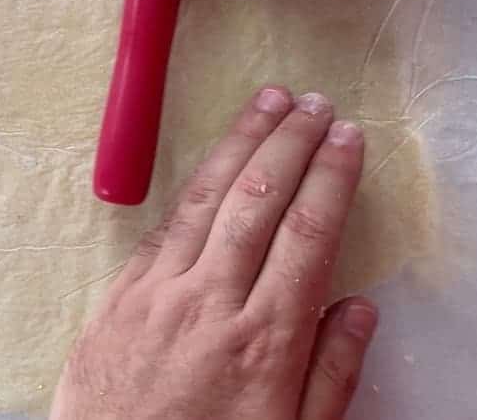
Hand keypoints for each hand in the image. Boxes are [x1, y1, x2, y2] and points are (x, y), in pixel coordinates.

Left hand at [50, 88, 376, 419]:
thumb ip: (330, 374)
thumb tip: (359, 308)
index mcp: (264, 340)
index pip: (307, 233)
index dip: (332, 177)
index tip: (348, 138)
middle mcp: (210, 303)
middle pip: (258, 200)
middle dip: (290, 142)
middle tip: (315, 105)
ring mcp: (157, 295)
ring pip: (206, 199)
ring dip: (240, 144)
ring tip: (267, 103)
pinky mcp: (117, 299)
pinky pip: (161, 231)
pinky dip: (193, 191)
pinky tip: (212, 166)